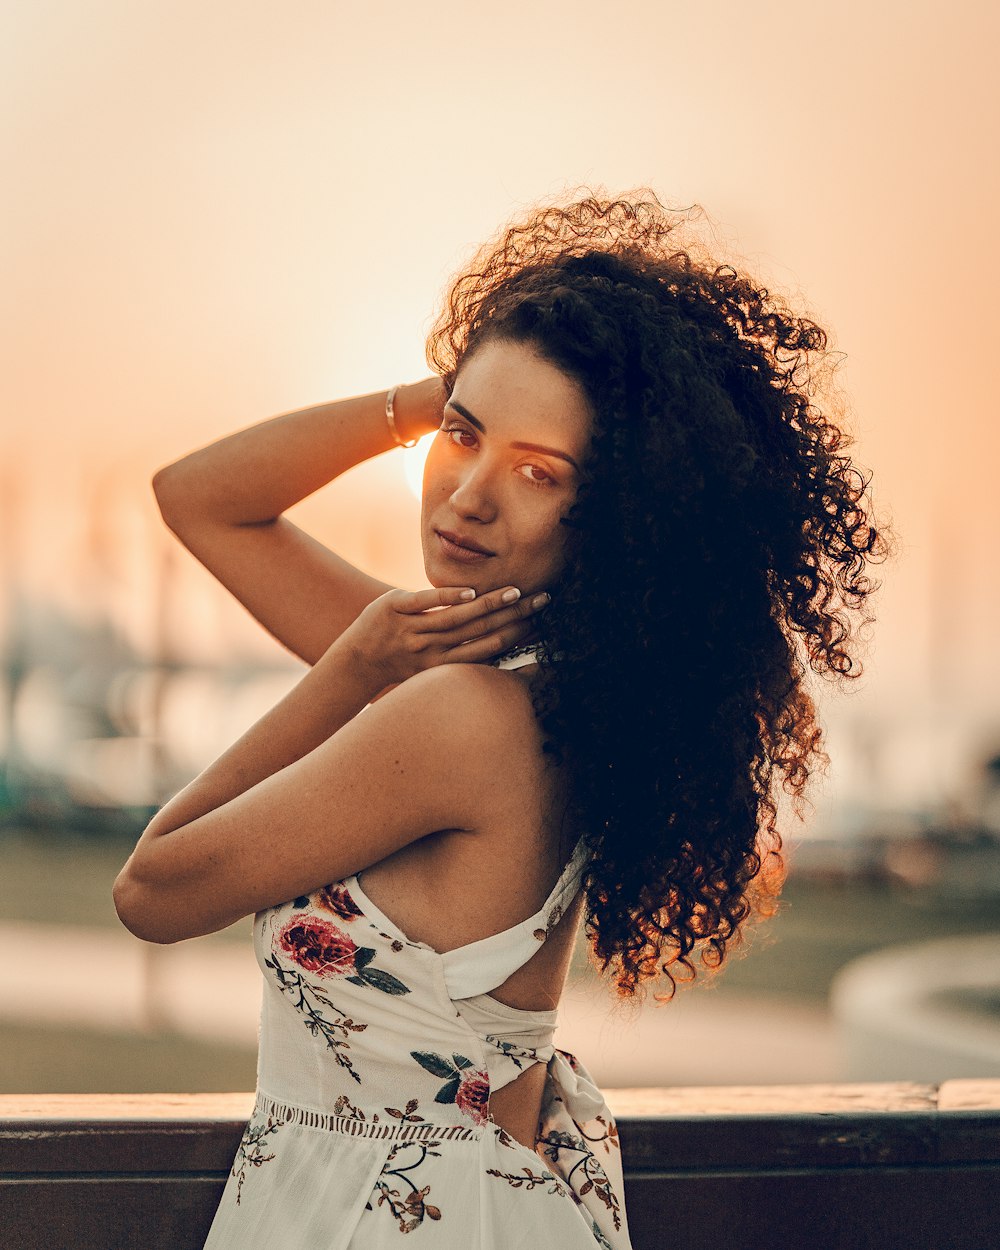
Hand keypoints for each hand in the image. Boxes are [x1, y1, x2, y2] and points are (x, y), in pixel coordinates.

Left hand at [341, 584, 550, 690]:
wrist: (357, 660)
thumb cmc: (404, 661)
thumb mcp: (435, 667)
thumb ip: (464, 656)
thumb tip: (502, 646)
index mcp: (445, 665)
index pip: (489, 647)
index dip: (518, 633)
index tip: (542, 620)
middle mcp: (431, 650)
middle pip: (480, 631)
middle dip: (515, 615)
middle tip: (542, 600)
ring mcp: (412, 629)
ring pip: (457, 618)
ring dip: (490, 604)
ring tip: (516, 592)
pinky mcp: (394, 608)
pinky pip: (424, 602)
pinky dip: (448, 597)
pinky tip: (470, 592)